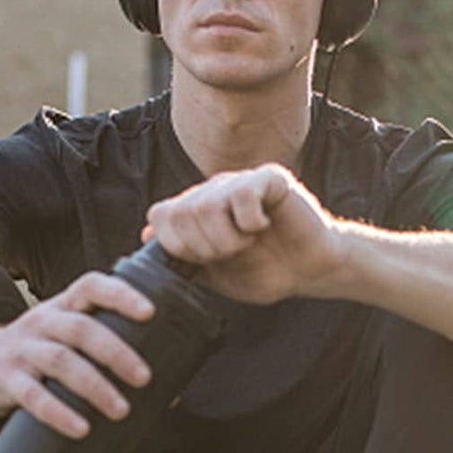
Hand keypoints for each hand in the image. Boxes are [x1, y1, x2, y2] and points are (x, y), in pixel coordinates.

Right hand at [0, 271, 155, 437]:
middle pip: (82, 328)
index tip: (150, 312)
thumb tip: (166, 393)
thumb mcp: (57, 338)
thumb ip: (100, 354)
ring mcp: (20, 350)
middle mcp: (41, 323)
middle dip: (117, 352)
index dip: (121, 294)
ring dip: (95, 386)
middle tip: (144, 378)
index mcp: (60, 308)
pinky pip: (32, 395)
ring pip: (61, 360)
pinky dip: (58, 413)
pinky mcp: (4, 379)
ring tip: (120, 410)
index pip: (91, 286)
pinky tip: (80, 428)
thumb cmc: (28, 354)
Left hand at [143, 164, 345, 303]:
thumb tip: (144, 235)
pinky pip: (242, 193)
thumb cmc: (263, 270)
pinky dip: (249, 221)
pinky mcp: (269, 179)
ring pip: (207, 204)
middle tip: (230, 254)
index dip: (175, 245)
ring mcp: (239, 182)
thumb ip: (181, 256)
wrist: (308, 271)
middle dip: (203, 246)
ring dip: (228, 238)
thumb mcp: (213, 273)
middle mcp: (213, 190)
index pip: (159, 216)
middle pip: (181, 212)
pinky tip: (262, 226)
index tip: (202, 261)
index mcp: (196, 210)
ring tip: (247, 243)